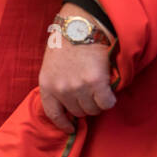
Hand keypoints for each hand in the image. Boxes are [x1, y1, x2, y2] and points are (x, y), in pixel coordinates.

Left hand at [37, 5, 116, 133]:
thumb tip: (68, 105)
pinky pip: (106, 103)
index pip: (53, 114)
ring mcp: (79, 87)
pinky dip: (110, 99)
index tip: (71, 128)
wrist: (80, 28)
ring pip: (93, 110)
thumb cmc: (65, 44)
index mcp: (46, 85)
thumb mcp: (51, 67)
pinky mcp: (97, 83)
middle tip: (89, 95)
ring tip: (98, 89)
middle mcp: (62, 89)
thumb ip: (57, 85)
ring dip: (97, 103)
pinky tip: (108, 90)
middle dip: (84, 107)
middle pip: (77, 112)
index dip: (63, 123)